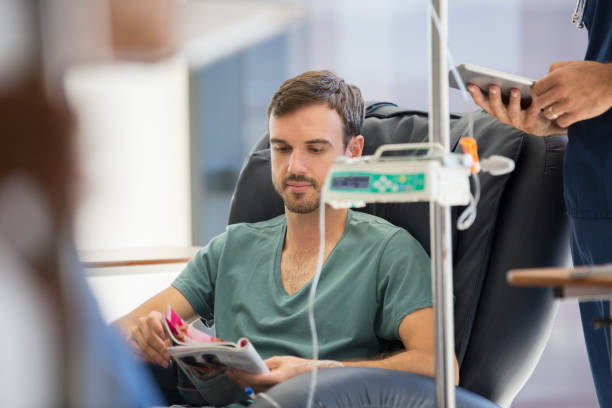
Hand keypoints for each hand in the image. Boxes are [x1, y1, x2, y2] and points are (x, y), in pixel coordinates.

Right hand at [126, 310, 173, 367]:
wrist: (151, 328)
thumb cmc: (164, 327)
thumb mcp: (172, 325)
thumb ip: (177, 330)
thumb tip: (181, 335)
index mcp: (151, 316)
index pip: (152, 321)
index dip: (159, 329)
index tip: (166, 339)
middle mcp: (140, 324)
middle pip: (149, 338)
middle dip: (160, 349)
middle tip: (169, 357)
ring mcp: (133, 334)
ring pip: (143, 348)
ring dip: (155, 357)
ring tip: (166, 363)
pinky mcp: (129, 344)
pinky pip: (138, 354)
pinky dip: (148, 360)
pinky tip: (157, 362)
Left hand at [226, 356, 341, 392]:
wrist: (310, 374)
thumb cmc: (298, 366)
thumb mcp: (280, 360)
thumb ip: (265, 364)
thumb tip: (252, 365)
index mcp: (277, 378)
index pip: (255, 378)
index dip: (242, 375)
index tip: (233, 370)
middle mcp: (275, 388)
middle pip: (251, 386)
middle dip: (239, 379)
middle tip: (229, 372)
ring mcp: (275, 392)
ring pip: (254, 390)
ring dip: (243, 383)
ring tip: (234, 375)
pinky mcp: (275, 393)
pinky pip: (259, 391)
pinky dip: (251, 386)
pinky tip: (244, 381)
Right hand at [468, 84, 564, 135]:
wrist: (540, 124)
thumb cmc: (522, 106)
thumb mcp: (509, 98)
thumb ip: (502, 90)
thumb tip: (494, 78)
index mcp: (495, 109)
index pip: (482, 103)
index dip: (475, 95)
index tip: (470, 85)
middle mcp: (503, 116)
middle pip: (495, 108)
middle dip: (493, 97)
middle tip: (493, 86)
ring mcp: (516, 121)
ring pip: (512, 111)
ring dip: (513, 101)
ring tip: (515, 90)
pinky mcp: (530, 122)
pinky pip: (532, 113)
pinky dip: (534, 105)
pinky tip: (535, 95)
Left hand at [534, 60, 611, 127]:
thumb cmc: (593, 73)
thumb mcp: (572, 64)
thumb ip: (555, 68)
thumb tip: (544, 76)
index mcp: (558, 76)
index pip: (536, 89)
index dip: (538, 93)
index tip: (542, 95)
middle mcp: (561, 90)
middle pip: (539, 103)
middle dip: (543, 104)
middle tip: (550, 103)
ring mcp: (569, 103)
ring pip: (548, 114)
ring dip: (553, 113)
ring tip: (561, 109)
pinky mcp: (577, 114)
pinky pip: (560, 122)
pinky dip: (563, 120)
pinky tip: (568, 115)